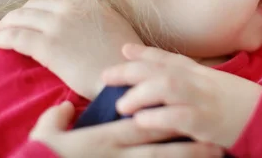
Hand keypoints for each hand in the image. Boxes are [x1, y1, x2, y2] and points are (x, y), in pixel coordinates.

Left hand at [0, 0, 142, 98]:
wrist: (126, 76)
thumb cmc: (125, 57)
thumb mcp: (115, 24)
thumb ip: (96, 17)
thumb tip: (84, 23)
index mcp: (88, 2)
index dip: (39, 8)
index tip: (33, 18)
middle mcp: (71, 8)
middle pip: (33, 5)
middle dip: (20, 14)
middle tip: (12, 27)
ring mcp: (58, 25)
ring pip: (20, 18)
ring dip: (6, 25)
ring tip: (0, 34)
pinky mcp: (47, 46)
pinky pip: (16, 37)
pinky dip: (2, 38)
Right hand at [30, 101, 223, 157]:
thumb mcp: (45, 136)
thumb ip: (57, 118)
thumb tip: (66, 108)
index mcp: (105, 138)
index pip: (143, 123)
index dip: (169, 116)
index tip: (192, 110)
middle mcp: (119, 155)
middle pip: (161, 147)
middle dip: (190, 141)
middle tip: (217, 137)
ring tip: (215, 155)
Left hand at [103, 44, 261, 148]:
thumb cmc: (236, 102)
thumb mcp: (213, 84)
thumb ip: (188, 77)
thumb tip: (161, 72)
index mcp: (201, 73)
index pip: (169, 58)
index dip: (144, 53)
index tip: (122, 51)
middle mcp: (200, 81)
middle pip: (161, 69)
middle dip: (131, 71)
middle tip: (105, 77)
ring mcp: (204, 99)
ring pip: (168, 88)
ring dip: (142, 94)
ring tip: (121, 105)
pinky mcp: (208, 122)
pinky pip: (180, 117)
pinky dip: (159, 118)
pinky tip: (142, 121)